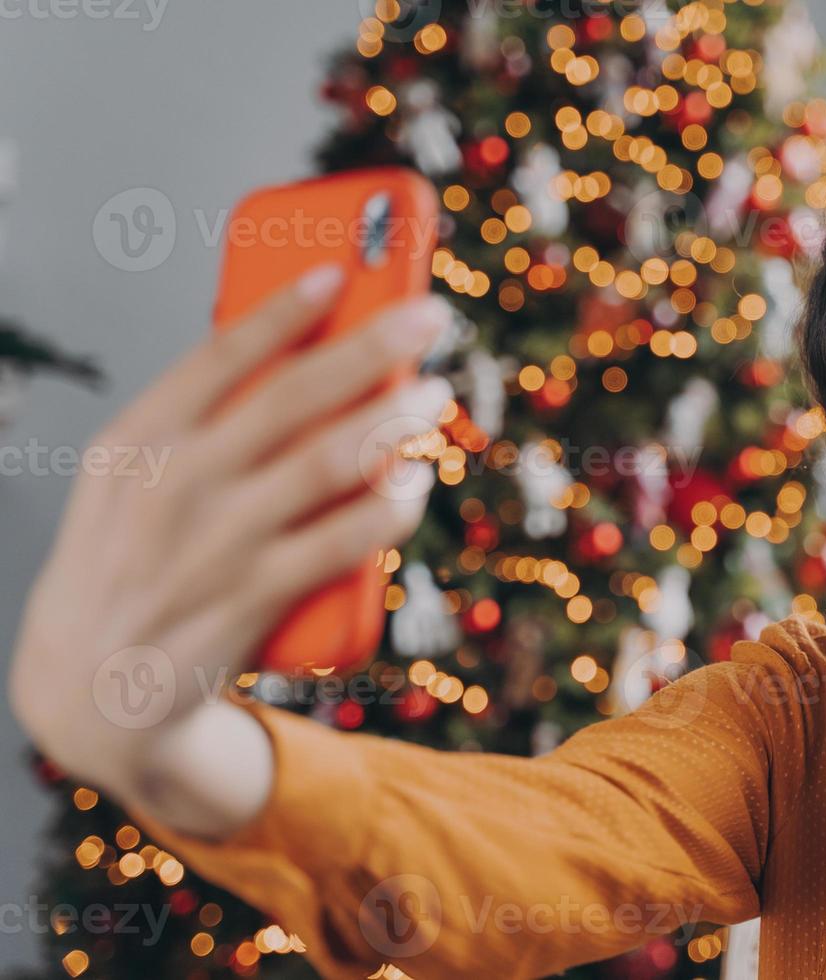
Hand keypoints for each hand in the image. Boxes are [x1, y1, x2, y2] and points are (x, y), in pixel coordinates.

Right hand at [7, 264, 453, 800]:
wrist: (91, 688)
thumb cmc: (136, 557)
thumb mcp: (135, 482)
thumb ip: (203, 426)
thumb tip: (313, 360)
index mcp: (138, 441)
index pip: (216, 354)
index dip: (284, 309)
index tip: (341, 271)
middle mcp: (174, 485)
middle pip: (292, 396)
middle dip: (371, 346)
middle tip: (431, 317)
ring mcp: (214, 545)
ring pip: (329, 463)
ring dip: (396, 420)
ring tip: (436, 396)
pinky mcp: (251, 601)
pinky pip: (342, 543)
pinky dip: (390, 508)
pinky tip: (416, 482)